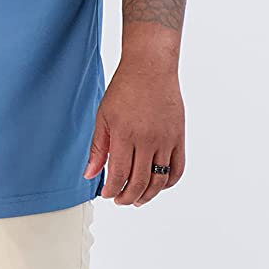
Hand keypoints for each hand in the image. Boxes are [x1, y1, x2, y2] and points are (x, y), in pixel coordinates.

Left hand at [83, 61, 184, 204]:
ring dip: (147, 195)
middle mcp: (148, 140)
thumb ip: (97, 148)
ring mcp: (166, 140)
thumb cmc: (124, 90)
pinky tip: (157, 185)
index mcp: (125, 135)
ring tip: (137, 199)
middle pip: (139, 183)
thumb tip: (90, 175)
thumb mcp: (103, 117)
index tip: (106, 194)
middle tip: (119, 200)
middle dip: (127, 197)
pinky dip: (168, 182)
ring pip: (159, 180)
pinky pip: (177, 169)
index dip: (111, 191)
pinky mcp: (179, 137)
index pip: (118, 175)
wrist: (150, 69)